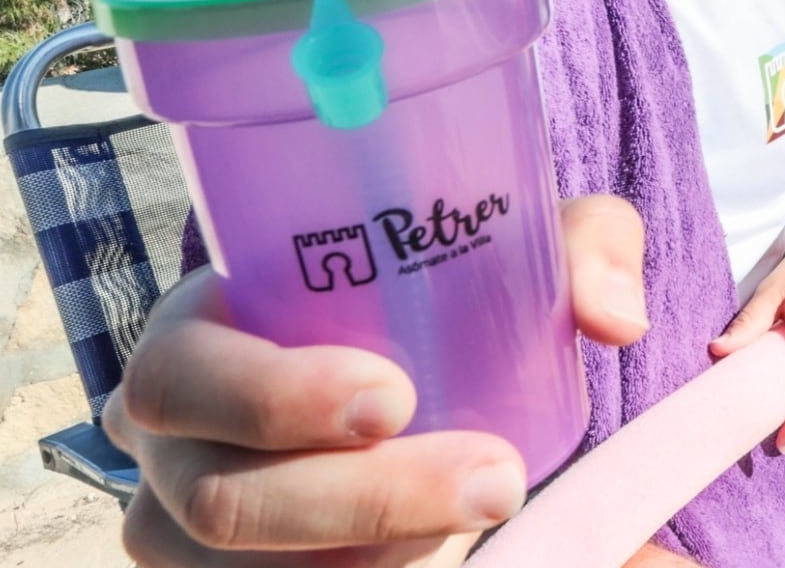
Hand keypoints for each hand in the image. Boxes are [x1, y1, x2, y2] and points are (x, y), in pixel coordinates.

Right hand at [105, 195, 646, 566]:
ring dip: (372, 549)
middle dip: (364, 497)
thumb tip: (616, 314)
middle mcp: (169, 440)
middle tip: (495, 477)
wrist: (422, 380)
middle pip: (219, 496)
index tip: (399, 396)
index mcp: (196, 333)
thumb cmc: (437, 296)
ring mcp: (183, 528)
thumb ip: (582, 247)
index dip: (272, 395)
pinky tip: (436, 550)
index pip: (178, 373)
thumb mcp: (514, 248)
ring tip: (490, 503)